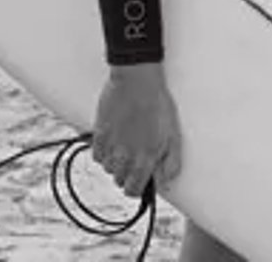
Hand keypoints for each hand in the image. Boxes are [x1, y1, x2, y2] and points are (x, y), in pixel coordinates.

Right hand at [92, 63, 181, 198]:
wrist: (137, 80)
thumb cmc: (159, 105)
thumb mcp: (174, 136)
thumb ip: (171, 163)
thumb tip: (165, 181)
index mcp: (145, 160)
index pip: (134, 191)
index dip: (137, 188)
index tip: (140, 180)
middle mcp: (124, 157)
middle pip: (119, 180)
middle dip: (127, 174)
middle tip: (135, 158)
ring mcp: (110, 146)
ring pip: (107, 168)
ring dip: (115, 162)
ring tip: (125, 146)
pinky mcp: (98, 134)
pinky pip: (97, 155)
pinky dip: (104, 152)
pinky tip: (114, 140)